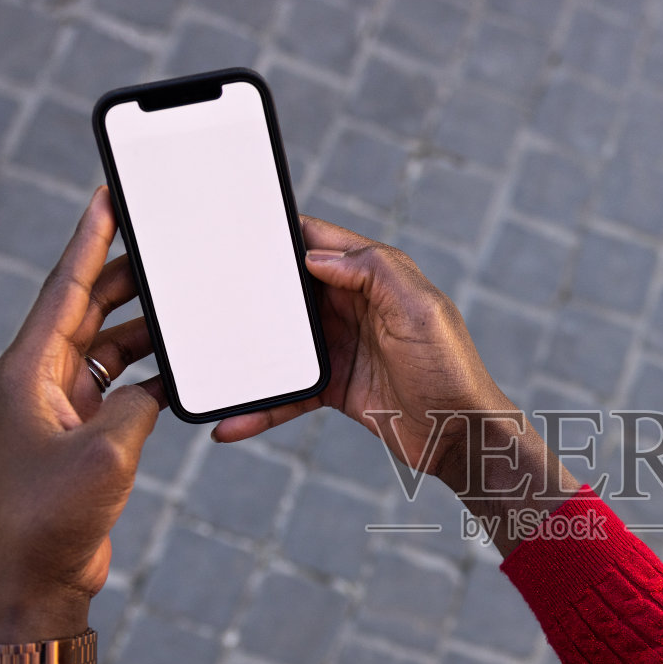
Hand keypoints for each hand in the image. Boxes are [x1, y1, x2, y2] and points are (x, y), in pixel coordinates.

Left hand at [0, 187, 164, 650]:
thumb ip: (138, 404)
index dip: (89, 239)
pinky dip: (148, 370)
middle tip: (159, 238)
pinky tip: (179, 362)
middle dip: (122, 272)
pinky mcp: (79, 434)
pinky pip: (118, 383)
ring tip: (179, 297)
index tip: (106, 195)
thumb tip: (160, 384)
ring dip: (141, 324)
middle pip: (85, 307)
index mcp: (29, 371)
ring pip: (105, 344)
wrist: (35, 579)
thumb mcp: (107, 452)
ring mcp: (59, 407)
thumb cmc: (53, 518)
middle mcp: (39, 380)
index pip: (64, 288)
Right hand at [210, 218, 511, 491]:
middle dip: (250, 289)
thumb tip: (317, 257)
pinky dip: (263, 407)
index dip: (282, 232)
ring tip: (205, 358)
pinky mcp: (335, 387)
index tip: (238, 227)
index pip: (320, 242)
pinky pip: (289, 392)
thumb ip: (376, 271)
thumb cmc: (452, 370)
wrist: (461, 436)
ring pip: (282, 342)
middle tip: (202, 289)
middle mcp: (355, 306)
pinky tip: (232, 422)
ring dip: (247, 352)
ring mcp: (341, 347)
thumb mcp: (422, 310)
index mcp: (376, 277)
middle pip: (291, 289)